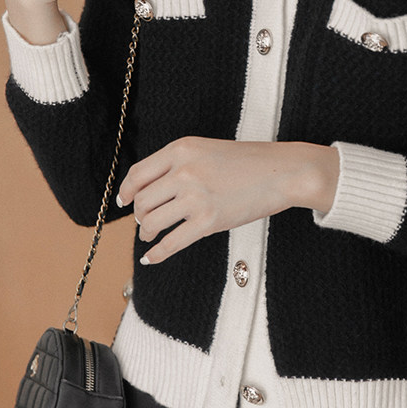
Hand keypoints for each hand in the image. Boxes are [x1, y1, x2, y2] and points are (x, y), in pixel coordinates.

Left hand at [117, 137, 339, 264]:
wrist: (283, 172)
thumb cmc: (249, 162)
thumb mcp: (207, 150)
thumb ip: (179, 164)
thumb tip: (149, 192)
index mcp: (181, 149)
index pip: (138, 174)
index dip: (126, 191)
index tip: (124, 201)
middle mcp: (183, 171)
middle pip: (142, 201)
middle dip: (140, 215)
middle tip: (146, 221)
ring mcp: (195, 197)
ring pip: (152, 222)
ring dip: (148, 232)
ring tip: (152, 235)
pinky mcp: (207, 222)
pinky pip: (171, 243)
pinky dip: (157, 254)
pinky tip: (151, 258)